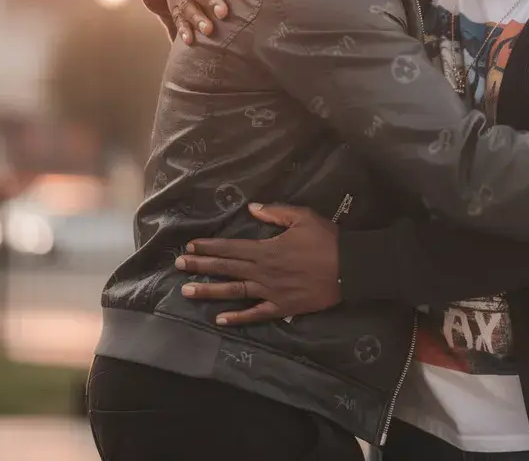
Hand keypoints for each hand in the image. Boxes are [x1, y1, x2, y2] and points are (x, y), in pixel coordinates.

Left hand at [174, 203, 341, 325]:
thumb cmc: (327, 240)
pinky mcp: (282, 307)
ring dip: (209, 291)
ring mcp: (270, 291)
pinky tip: (219, 319)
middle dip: (200, 266)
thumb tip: (251, 208)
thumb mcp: (302, 217)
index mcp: (265, 248)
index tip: (190, 247)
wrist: (350, 268)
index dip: (209, 247)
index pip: (230, 247)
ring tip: (187, 291)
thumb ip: (275, 213)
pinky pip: (255, 314)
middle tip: (178, 266)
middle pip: (226, 268)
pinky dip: (237, 317)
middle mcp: (262, 271)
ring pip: (234, 291)